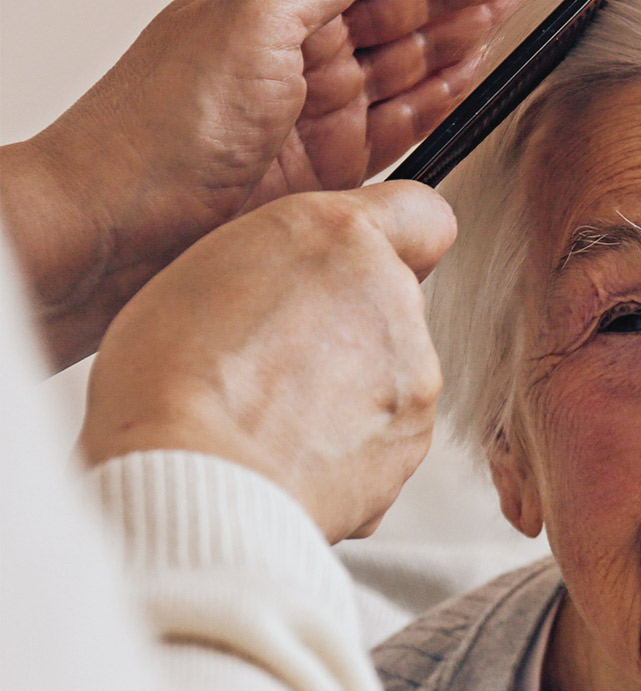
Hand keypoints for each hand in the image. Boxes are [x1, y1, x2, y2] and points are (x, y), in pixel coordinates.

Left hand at [0, 0, 572, 366]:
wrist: (123, 227)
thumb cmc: (157, 124)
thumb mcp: (246, 18)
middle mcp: (301, 40)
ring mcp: (322, 101)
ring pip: (419, 48)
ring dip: (476, 16)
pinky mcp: (337, 161)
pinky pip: (408, 114)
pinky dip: (447, 87)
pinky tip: (479, 61)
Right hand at [80, 182, 455, 541]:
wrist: (197, 478)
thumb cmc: (173, 377)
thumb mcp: (205, 268)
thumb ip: (283, 264)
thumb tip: (304, 286)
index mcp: (339, 238)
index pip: (418, 212)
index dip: (391, 240)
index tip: (359, 265)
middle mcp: (393, 297)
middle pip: (392, 301)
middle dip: (349, 325)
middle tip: (275, 358)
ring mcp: (414, 372)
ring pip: (391, 369)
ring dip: (348, 387)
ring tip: (272, 415)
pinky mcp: (413, 438)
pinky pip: (384, 432)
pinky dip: (349, 442)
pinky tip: (288, 453)